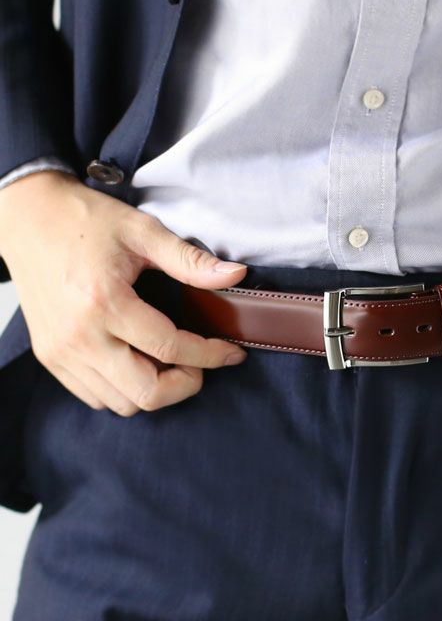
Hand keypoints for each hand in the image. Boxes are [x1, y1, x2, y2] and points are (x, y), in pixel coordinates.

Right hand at [0, 170, 249, 415]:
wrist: (27, 217)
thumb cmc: (84, 220)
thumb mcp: (144, 231)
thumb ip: (191, 261)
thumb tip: (235, 275)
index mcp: (105, 303)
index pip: (170, 348)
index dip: (211, 356)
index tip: (232, 353)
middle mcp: (79, 336)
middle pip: (146, 393)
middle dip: (186, 384)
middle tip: (200, 361)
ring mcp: (61, 352)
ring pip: (122, 403)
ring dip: (156, 389)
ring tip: (171, 359)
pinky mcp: (51, 357)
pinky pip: (95, 397)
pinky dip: (125, 389)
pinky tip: (140, 360)